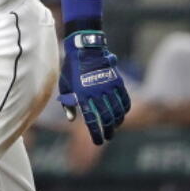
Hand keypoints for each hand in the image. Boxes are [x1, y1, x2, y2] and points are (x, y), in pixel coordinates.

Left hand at [58, 31, 130, 145]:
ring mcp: (108, 86)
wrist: (84, 48)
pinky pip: (124, 98)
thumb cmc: (71, 68)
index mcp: (82, 95)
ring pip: (117, 110)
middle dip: (108, 130)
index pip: (92, 119)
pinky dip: (124, 109)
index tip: (98, 141)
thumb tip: (72, 119)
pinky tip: (122, 115)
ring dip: (117, 122)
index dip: (96, 133)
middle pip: (106, 117)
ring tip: (115, 128)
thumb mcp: (64, 85)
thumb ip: (68, 103)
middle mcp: (96, 92)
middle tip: (108, 137)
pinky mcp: (116, 80)